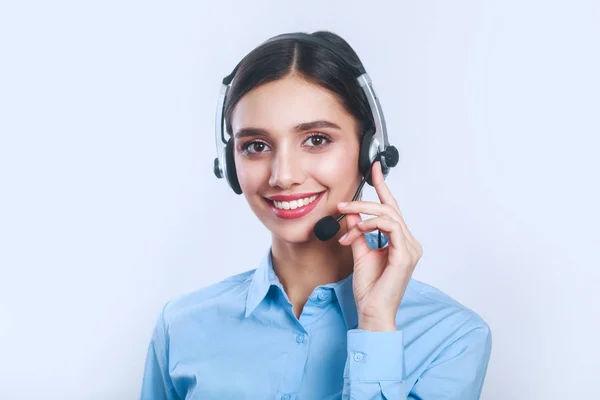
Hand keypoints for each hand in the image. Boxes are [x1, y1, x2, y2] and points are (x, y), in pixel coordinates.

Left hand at [337, 161, 422, 331]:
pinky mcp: (405, 254)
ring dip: (363, 212)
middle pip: (390, 209)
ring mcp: (410, 248)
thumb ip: (358, 233)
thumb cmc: (369, 289)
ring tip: (344, 215)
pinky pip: (390, 227)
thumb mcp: (359, 253)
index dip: (383, 187)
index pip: (391, 209)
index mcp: (400, 242)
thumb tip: (351, 214)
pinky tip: (357, 229)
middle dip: (365, 201)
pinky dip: (371, 224)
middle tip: (343, 203)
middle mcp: (408, 243)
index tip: (373, 169)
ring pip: (389, 215)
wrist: (372, 312)